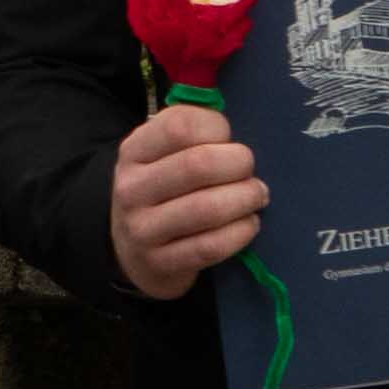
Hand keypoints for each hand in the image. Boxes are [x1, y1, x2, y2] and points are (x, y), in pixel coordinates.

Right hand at [109, 99, 271, 300]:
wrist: (132, 249)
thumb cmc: (163, 189)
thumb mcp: (161, 154)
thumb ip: (191, 133)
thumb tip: (233, 132)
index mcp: (133, 151)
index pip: (180, 126)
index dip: (217, 128)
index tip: (227, 139)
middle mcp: (132, 188)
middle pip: (198, 165)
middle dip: (239, 164)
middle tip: (251, 171)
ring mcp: (143, 229)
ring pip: (208, 208)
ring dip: (245, 199)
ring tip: (256, 197)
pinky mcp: (161, 263)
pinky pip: (211, 245)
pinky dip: (240, 232)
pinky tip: (249, 224)